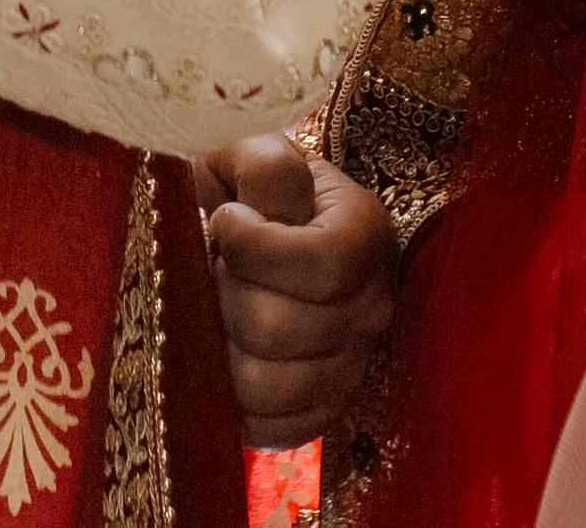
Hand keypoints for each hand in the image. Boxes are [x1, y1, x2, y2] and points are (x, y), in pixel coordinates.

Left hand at [195, 133, 395, 449]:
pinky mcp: (323, 411)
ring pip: (263, 387)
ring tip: (214, 315)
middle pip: (277, 329)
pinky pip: (270, 430)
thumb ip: (265, 167)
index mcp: (362, 236)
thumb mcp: (256, 156)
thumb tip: (251, 214)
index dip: (254, 246)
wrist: (265, 235)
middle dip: (223, 295)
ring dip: (219, 349)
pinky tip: (222, 358)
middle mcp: (371, 309)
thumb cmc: (252, 193)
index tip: (226, 217)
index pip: (319, 265)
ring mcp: (350, 367)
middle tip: (215, 269)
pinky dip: (232, 403)